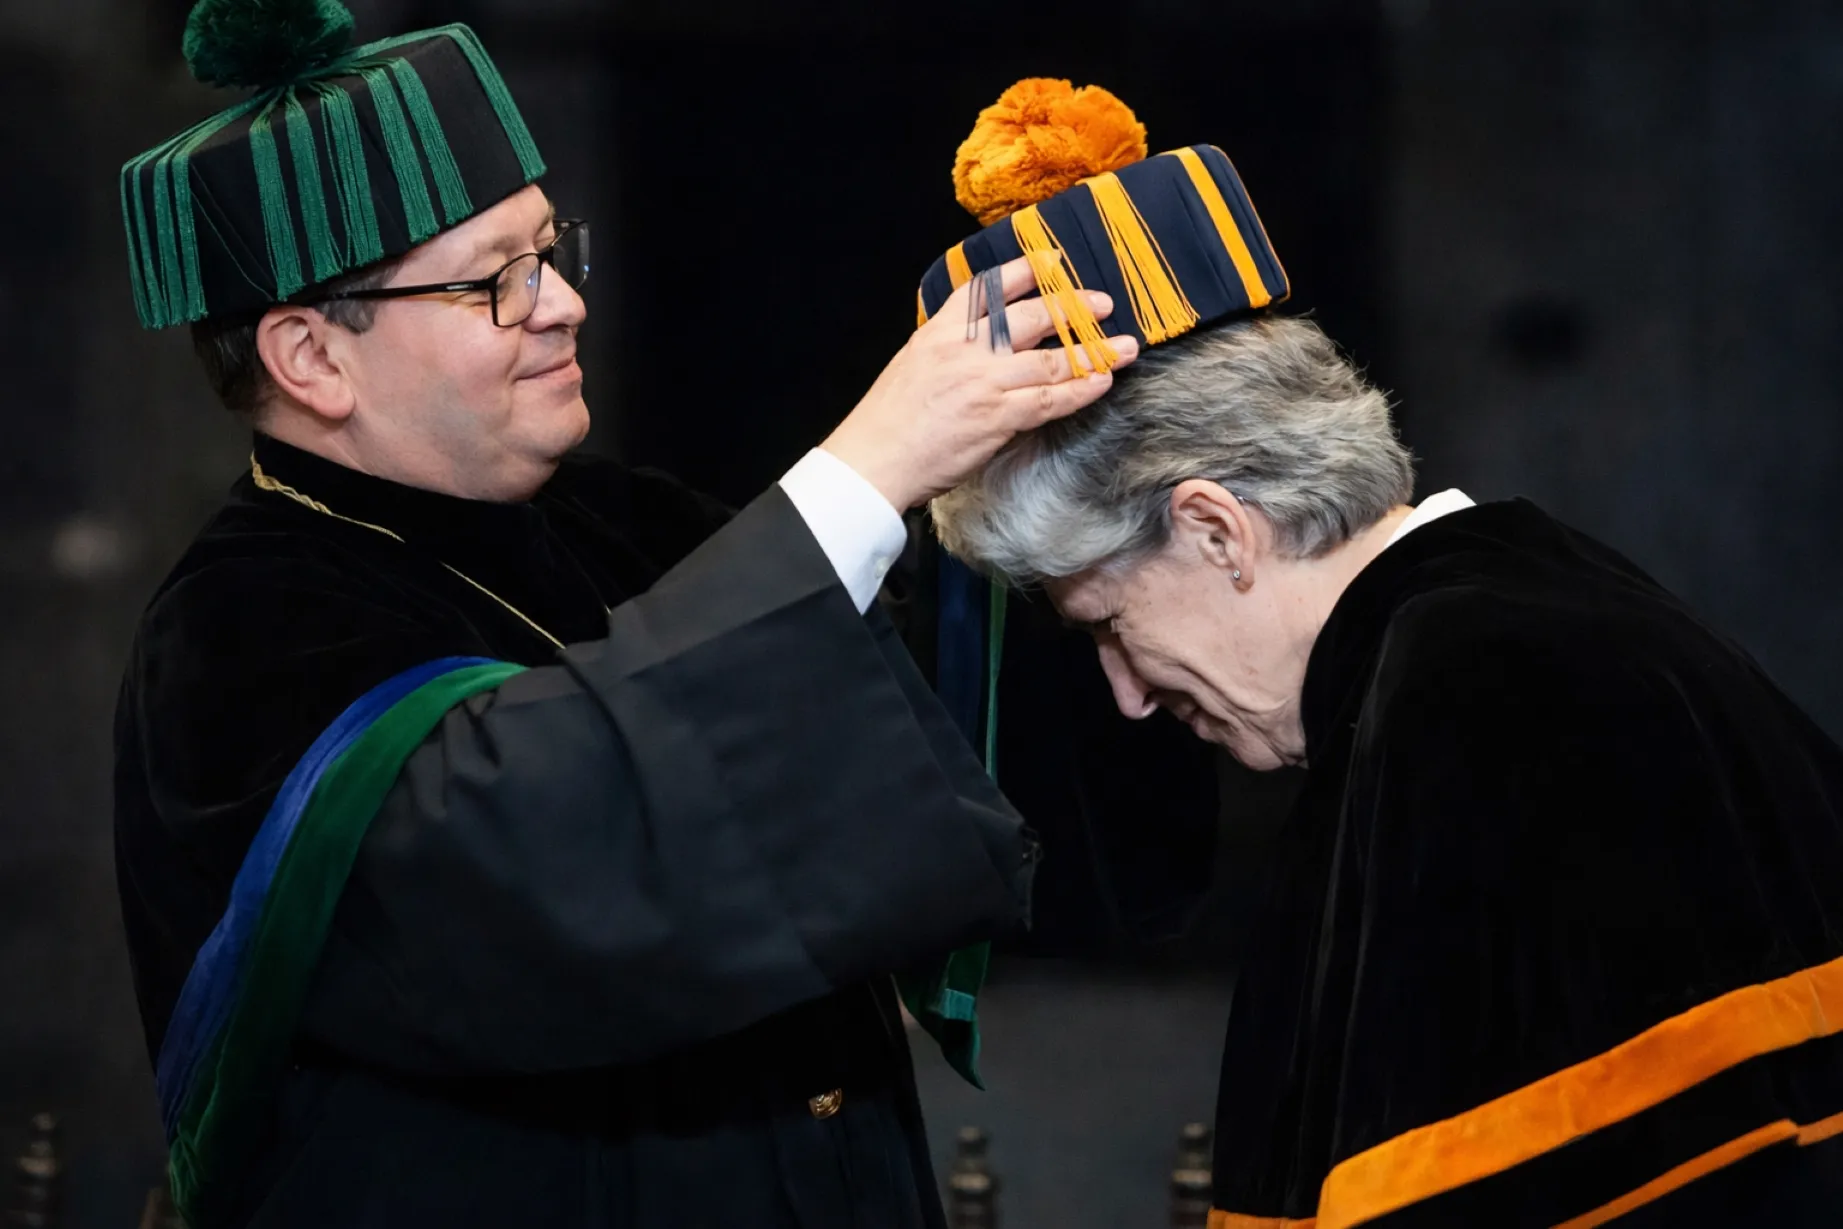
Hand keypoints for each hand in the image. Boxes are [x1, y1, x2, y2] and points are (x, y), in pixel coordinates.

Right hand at [823, 256, 1139, 510]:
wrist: (873, 458)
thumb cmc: (890, 420)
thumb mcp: (914, 364)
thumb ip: (951, 348)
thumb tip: (989, 345)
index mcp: (941, 331)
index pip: (989, 287)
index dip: (1027, 271)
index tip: (1054, 263)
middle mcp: (965, 349)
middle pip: (1031, 316)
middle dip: (1073, 308)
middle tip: (1101, 304)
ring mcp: (983, 381)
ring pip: (1051, 360)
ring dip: (1093, 352)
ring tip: (1122, 348)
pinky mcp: (996, 416)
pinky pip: (1051, 399)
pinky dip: (1081, 389)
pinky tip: (1102, 382)